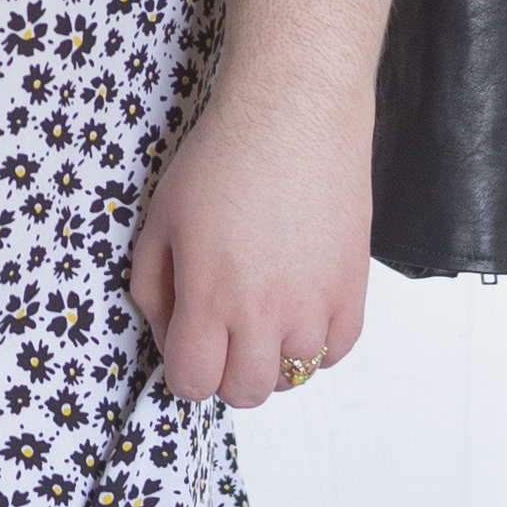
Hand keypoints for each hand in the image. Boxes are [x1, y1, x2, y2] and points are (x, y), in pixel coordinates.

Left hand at [126, 0, 399, 410]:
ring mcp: (315, 303)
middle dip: (228, 375)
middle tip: (225, 338)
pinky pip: (339, 349)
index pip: (194, 383)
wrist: (293, 114)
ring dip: (275, 356)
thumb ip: (153, 288)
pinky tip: (302, 312)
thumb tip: (167, 335)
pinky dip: (319, 344)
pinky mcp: (353, 286)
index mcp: (210, 297)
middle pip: (248, 392)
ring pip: (296, 375)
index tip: (188, 348)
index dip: (186, 373)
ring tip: (266, 315)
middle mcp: (265, 312)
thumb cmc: (223, 158)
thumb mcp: (160, 221)